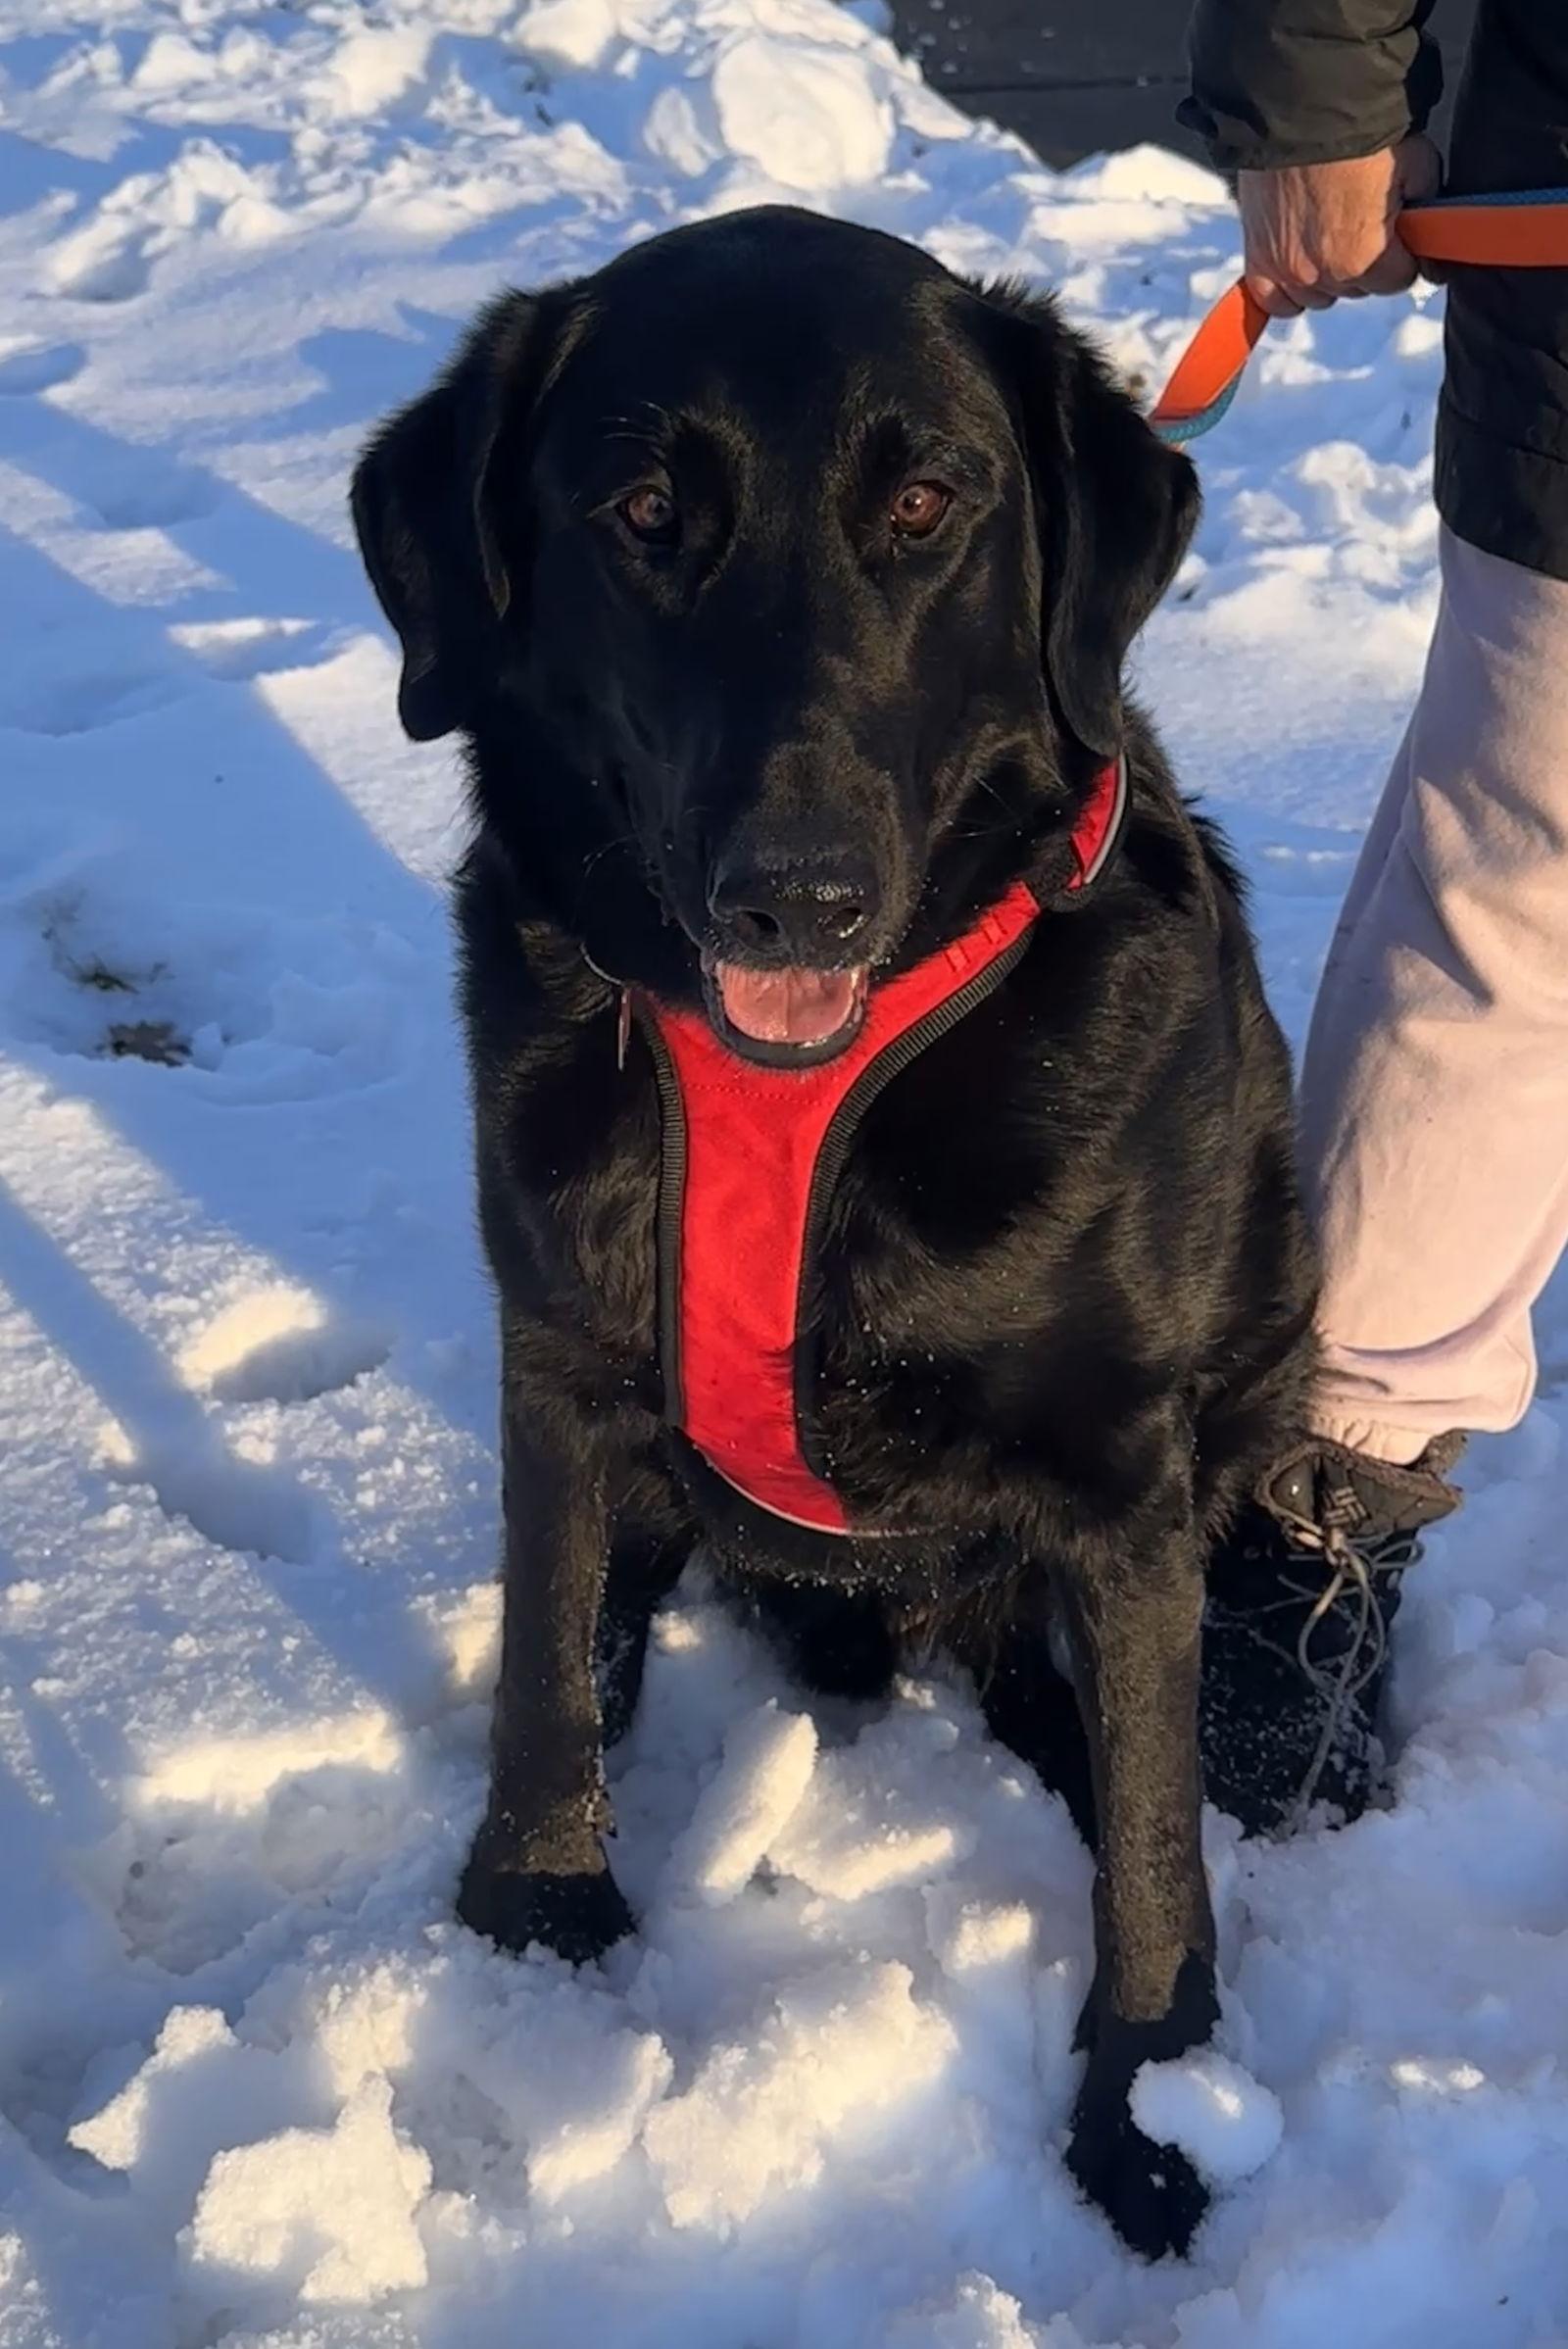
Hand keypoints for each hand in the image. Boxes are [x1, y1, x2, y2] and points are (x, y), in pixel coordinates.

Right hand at [1237, 135, 1441, 316]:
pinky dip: (1286, 290)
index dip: (1405, 255)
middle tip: (1365, 219)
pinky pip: (1274, 299)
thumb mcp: (1419, 163)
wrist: (1303, 106)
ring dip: (1327, 273)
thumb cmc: (1362, 131)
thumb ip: (1428, 208)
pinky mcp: (1258, 257)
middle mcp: (1323, 275)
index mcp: (1366, 258)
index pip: (1398, 280)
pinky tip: (1298, 267)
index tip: (1402, 233)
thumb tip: (1432, 233)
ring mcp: (1286, 270)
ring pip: (1318, 295)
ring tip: (1329, 233)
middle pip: (1357, 288)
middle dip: (1367, 260)